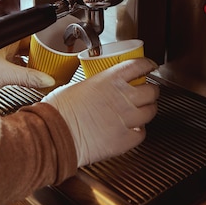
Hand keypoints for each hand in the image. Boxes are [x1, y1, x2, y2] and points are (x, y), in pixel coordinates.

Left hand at [0, 42, 54, 105]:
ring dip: (35, 65)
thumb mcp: (3, 74)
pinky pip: (18, 69)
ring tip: (47, 71)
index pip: (30, 34)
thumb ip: (27, 77)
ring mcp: (0, 59)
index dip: (43, 39)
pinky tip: (34, 80)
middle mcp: (2, 47)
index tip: (55, 45)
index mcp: (3, 39)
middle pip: (29, 48)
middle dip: (42, 54)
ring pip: (24, 59)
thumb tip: (47, 80)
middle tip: (54, 60)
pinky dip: (27, 74)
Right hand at [41, 57, 159, 166]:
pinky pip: (142, 134)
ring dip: (148, 110)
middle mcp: (123, 96)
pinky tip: (133, 131)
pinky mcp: (124, 140)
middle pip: (151, 90)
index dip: (148, 65)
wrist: (54, 135)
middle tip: (147, 93)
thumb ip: (96, 86)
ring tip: (142, 112)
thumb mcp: (77, 86)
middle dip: (151, 91)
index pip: (139, 66)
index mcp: (110, 79)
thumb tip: (97, 90)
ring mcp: (126, 118)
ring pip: (151, 111)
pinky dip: (139, 132)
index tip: (150, 66)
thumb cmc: (58, 112)